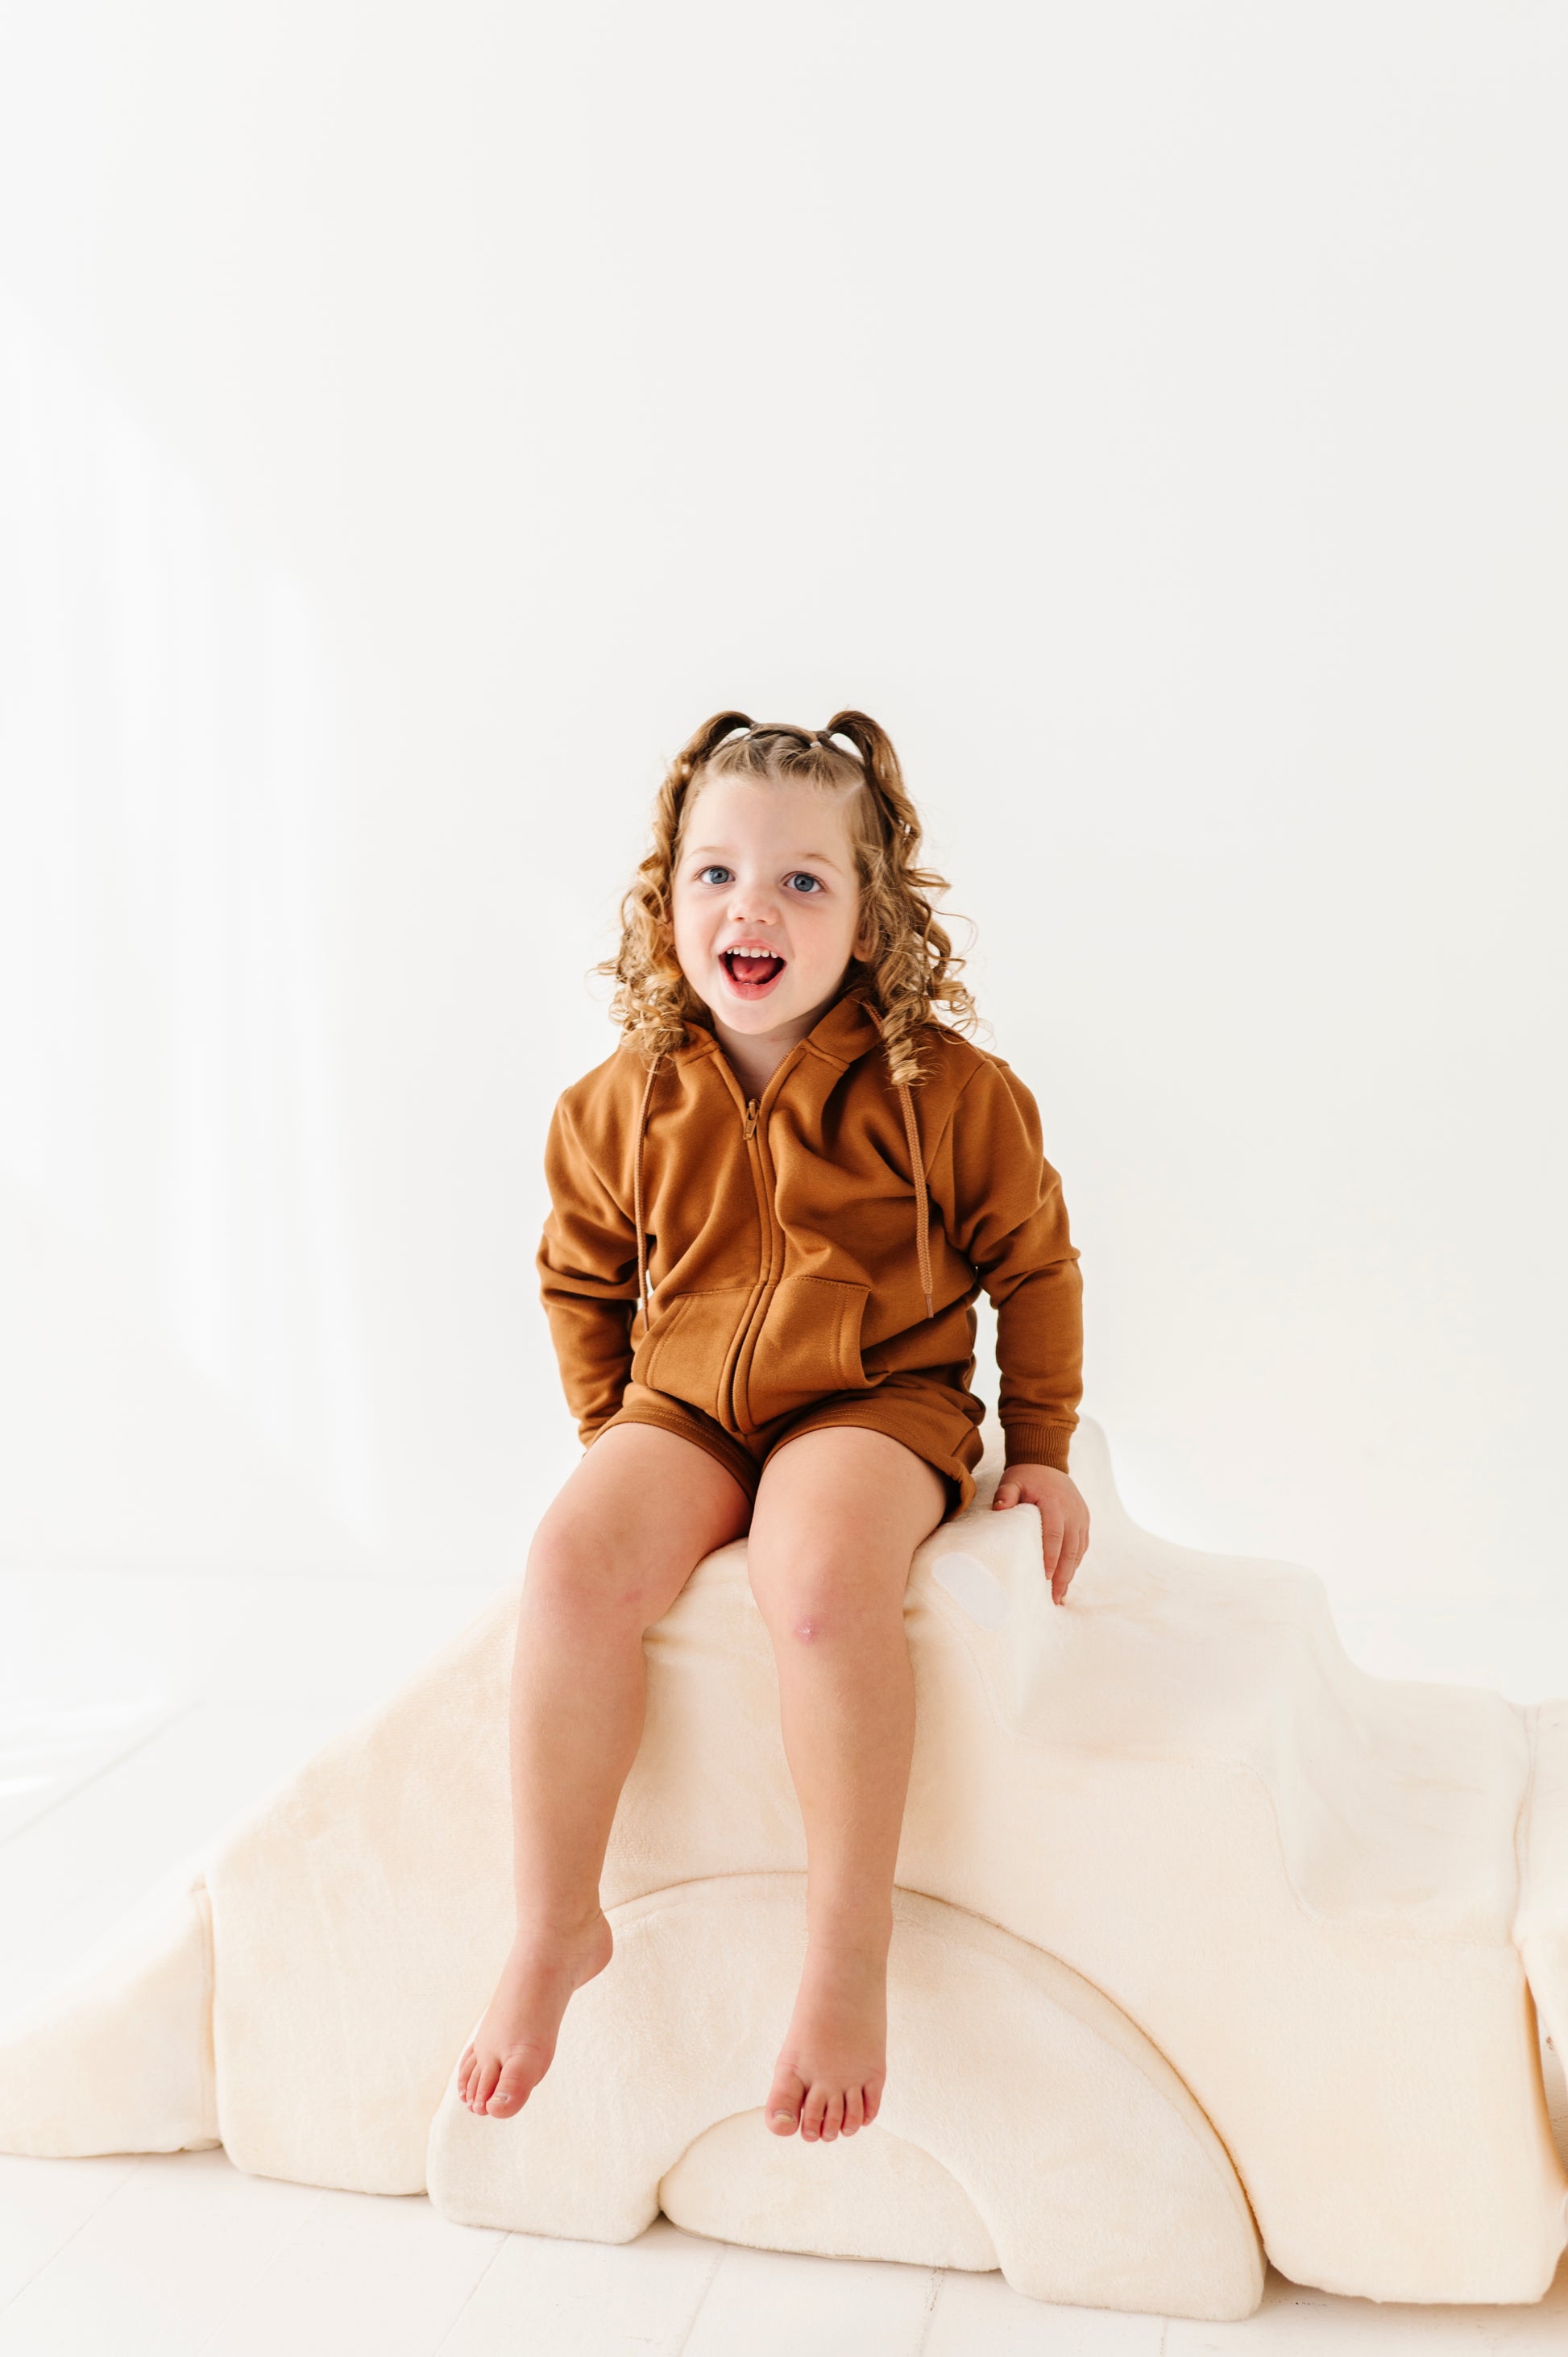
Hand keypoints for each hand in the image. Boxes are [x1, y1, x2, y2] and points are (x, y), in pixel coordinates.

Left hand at [992, 1464, 1089, 1606]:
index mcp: (1054, 1503)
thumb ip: (1005, 1493)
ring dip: (1071, 1573)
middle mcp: (1072, 1511)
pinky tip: (1067, 1578)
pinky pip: (1082, 1545)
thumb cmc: (1025, 1476)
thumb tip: (999, 1508)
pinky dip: (1076, 1562)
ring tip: (1061, 1595)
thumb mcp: (1012, 1480)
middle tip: (1055, 1598)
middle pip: (1070, 1549)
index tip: (1046, 1578)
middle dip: (1064, 1575)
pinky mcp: (1084, 1519)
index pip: (1054, 1535)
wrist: (1046, 1461)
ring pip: (1078, 1550)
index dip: (1051, 1557)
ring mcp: (1080, 1516)